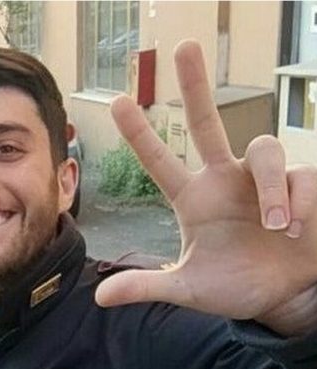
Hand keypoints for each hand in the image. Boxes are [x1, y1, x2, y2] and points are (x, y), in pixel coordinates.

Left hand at [95, 40, 316, 336]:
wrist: (284, 297)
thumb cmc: (234, 285)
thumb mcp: (188, 288)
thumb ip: (147, 286)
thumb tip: (97, 297)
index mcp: (193, 198)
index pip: (160, 161)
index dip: (140, 134)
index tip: (117, 102)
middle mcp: (225, 178)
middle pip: (207, 122)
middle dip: (195, 86)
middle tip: (185, 47)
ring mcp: (262, 179)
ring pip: (267, 151)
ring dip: (271, 189)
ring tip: (277, 226)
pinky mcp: (301, 185)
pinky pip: (301, 177)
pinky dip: (299, 202)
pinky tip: (296, 230)